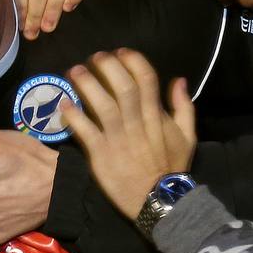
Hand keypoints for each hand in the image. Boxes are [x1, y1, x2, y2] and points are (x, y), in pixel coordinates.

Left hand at [64, 50, 196, 222]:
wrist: (158, 200)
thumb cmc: (171, 167)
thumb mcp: (187, 136)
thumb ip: (184, 107)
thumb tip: (179, 80)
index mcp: (156, 115)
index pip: (146, 79)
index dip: (133, 61)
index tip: (121, 52)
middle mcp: (136, 122)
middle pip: (123, 87)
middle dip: (108, 67)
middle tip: (94, 57)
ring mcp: (117, 138)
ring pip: (102, 105)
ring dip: (87, 85)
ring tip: (74, 71)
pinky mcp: (101, 154)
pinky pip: (85, 131)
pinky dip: (74, 116)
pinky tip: (64, 103)